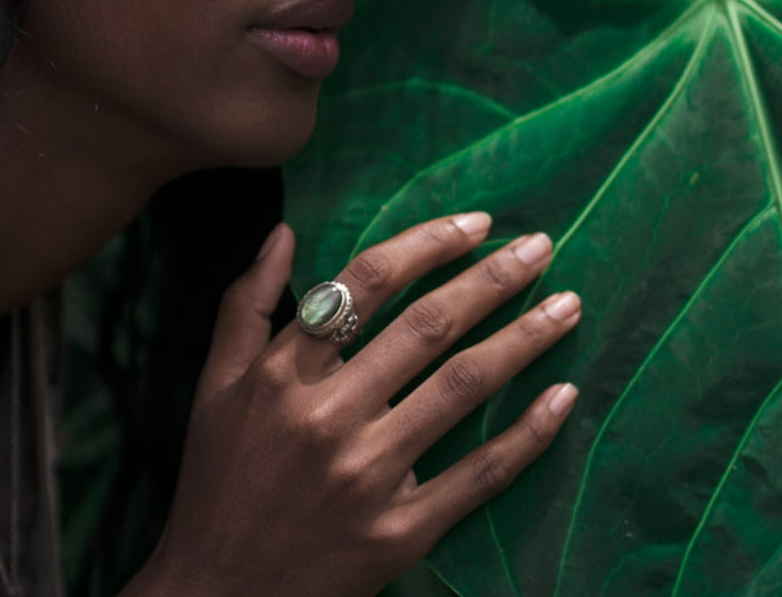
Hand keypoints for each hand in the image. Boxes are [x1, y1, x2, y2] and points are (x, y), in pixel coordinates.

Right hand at [125, 213, 580, 596]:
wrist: (216, 594)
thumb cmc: (215, 480)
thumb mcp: (214, 386)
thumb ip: (245, 304)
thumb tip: (282, 231)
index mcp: (283, 374)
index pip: (365, 283)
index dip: (426, 244)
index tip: (475, 223)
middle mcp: (329, 417)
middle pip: (427, 327)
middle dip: (492, 278)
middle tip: (539, 246)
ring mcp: (369, 477)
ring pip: (463, 389)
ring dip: (524, 339)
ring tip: (567, 304)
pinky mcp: (401, 533)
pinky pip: (479, 476)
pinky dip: (527, 434)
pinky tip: (563, 396)